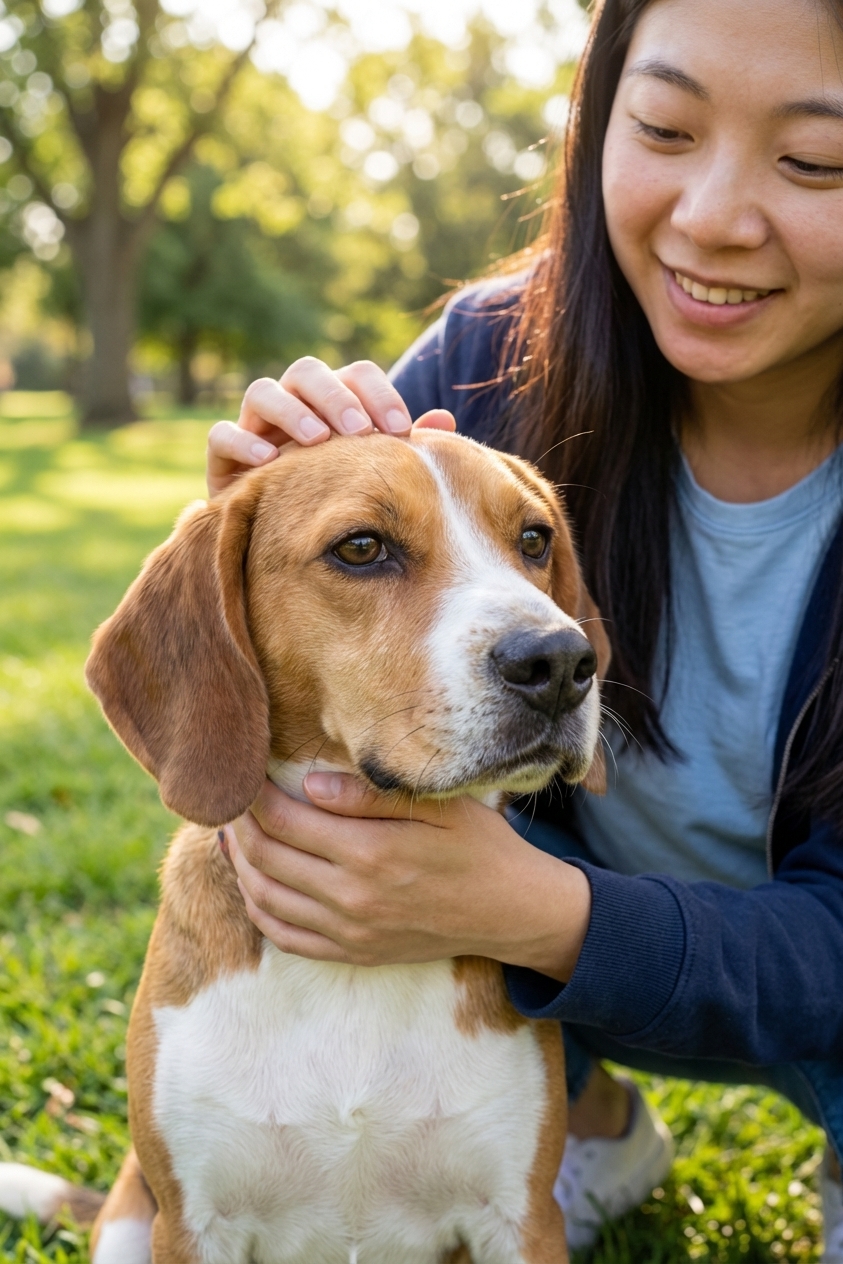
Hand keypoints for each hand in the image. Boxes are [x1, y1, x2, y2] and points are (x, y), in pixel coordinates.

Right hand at [207, 356, 455, 496]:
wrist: (281, 549)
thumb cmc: (340, 507)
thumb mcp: (374, 480)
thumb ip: (405, 450)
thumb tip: (444, 421)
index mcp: (334, 403)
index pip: (356, 375)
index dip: (377, 393)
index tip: (401, 430)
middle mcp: (293, 406)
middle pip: (307, 372)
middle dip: (334, 397)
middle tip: (358, 429)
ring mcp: (255, 428)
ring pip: (263, 393)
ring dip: (291, 412)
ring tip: (316, 439)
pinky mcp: (225, 460)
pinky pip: (223, 437)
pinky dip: (243, 443)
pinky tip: (268, 463)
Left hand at [225, 774, 591, 980]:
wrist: (511, 912)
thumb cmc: (479, 845)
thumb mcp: (439, 804)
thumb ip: (370, 795)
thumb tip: (307, 784)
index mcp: (372, 852)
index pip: (286, 821)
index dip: (256, 797)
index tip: (247, 775)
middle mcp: (354, 897)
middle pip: (268, 859)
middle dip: (241, 826)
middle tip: (233, 801)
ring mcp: (352, 932)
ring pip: (268, 900)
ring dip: (242, 866)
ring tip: (238, 837)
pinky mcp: (355, 953)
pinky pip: (288, 938)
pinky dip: (260, 910)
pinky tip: (257, 884)